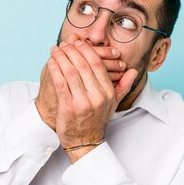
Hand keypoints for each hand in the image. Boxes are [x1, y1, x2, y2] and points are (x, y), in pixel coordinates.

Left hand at [47, 39, 137, 161]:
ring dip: (61, 58)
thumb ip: (122, 86)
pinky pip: (60, 84)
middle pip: (83, 66)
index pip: (97, 65)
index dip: (86, 51)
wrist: (84, 142)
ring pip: (70, 72)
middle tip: (64, 43)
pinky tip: (51, 63)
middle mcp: (96, 97)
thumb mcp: (112, 104)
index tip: (77, 43)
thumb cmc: (97, 120)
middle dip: (72, 51)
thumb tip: (132, 71)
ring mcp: (82, 102)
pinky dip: (55, 71)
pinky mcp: (68, 108)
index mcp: (107, 93)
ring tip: (55, 50)